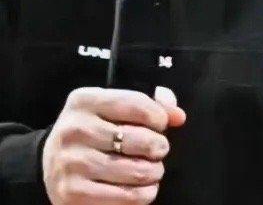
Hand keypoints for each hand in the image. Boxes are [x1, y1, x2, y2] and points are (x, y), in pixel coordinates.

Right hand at [42, 86, 185, 203]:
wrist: (50, 160)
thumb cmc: (93, 128)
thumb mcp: (112, 106)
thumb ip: (149, 103)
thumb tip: (178, 116)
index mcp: (85, 100)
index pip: (136, 104)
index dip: (158, 116)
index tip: (161, 124)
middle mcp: (75, 129)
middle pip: (137, 139)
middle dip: (158, 146)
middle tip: (159, 149)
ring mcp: (71, 163)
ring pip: (133, 171)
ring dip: (153, 172)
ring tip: (154, 170)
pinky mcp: (72, 194)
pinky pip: (122, 197)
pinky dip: (142, 195)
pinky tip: (145, 189)